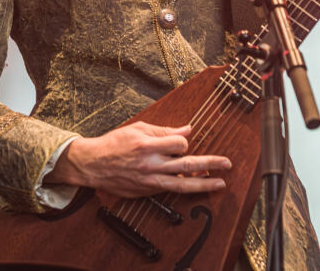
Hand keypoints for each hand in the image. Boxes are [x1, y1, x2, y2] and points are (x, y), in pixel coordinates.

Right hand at [45, 121, 230, 197]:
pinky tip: (196, 186)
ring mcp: (150, 180)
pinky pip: (171, 189)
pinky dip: (185, 187)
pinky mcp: (147, 190)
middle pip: (186, 165)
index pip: (179, 144)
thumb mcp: (137, 129)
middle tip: (226, 163)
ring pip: (182, 184)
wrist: (93, 165)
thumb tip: (186, 130)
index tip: (183, 141)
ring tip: (220, 183)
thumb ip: (163, 130)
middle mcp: (150, 164)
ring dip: (204, 184)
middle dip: (209, 163)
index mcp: (147, 144)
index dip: (184, 142)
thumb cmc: (113, 144)